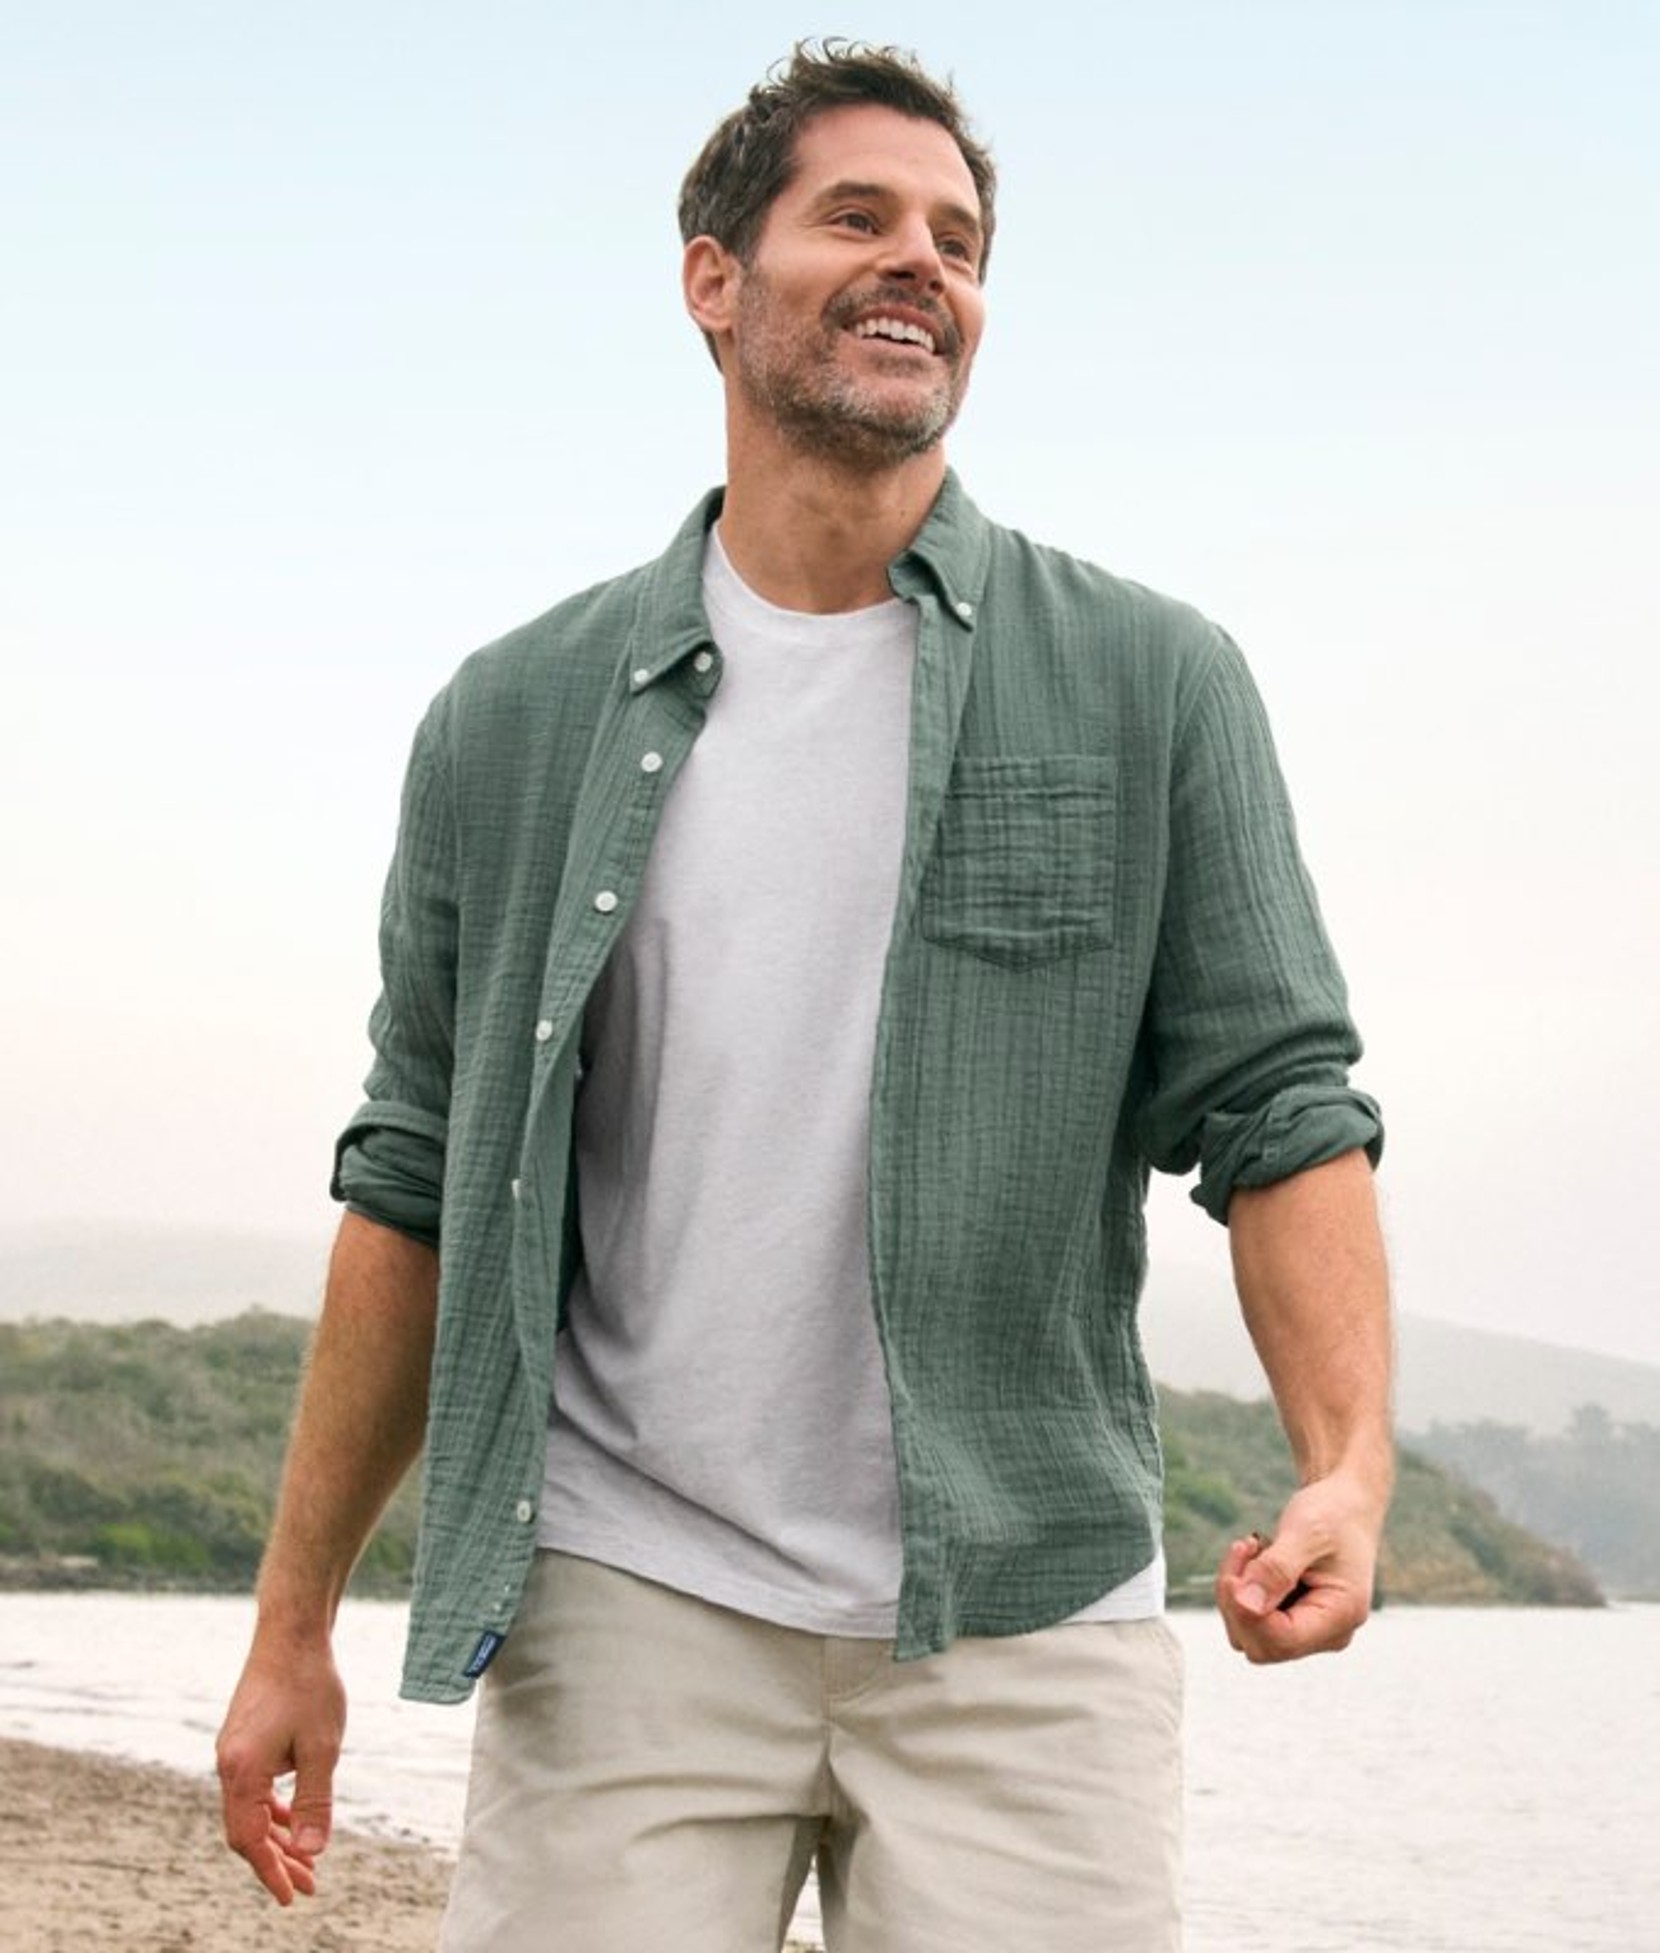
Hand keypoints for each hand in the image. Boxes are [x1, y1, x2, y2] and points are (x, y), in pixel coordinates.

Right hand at [215, 1636, 346, 1903]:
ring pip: (251, 1810)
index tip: (293, 1896)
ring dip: (278, 1836)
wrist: (292, 1632)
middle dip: (277, 1860)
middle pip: (247, 1830)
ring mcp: (233, 1752)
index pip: (249, 1839)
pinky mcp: (243, 1740)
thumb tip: (313, 1851)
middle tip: (308, 1885)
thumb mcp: (321, 1747)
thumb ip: (314, 1800)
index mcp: (241, 1771)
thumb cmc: (309, 1685)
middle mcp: (228, 1765)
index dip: (271, 1871)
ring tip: (307, 1860)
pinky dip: (275, 1809)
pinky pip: (254, 1789)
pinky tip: (296, 1819)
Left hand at [1214, 1471, 1382, 1663]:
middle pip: (1259, 1645)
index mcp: (1340, 1617)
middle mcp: (1326, 1634)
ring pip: (1247, 1635)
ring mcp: (1308, 1629)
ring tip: (1251, 1548)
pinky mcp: (1291, 1619)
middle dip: (1237, 1599)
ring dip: (1235, 1591)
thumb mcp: (1306, 1532)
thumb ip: (1276, 1569)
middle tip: (1244, 1548)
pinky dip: (1240, 1589)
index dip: (1246, 1610)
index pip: (1280, 1640)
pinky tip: (1254, 1556)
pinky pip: (1249, 1620)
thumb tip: (1246, 1604)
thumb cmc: (1334, 1515)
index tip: (1238, 1566)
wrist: (1345, 1506)